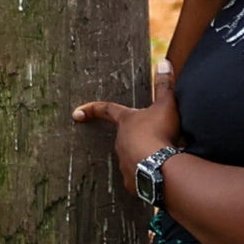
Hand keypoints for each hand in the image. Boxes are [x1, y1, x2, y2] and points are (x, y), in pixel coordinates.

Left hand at [72, 68, 181, 191]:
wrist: (160, 167)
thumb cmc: (160, 133)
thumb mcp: (166, 105)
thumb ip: (164, 85)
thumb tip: (163, 61)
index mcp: (126, 122)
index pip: (107, 110)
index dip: (92, 109)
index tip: (76, 112)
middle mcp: (120, 142)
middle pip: (125, 137)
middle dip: (137, 138)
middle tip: (155, 138)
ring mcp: (124, 163)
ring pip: (132, 157)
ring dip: (144, 157)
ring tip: (163, 158)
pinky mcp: (131, 182)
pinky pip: (138, 177)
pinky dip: (147, 174)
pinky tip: (160, 175)